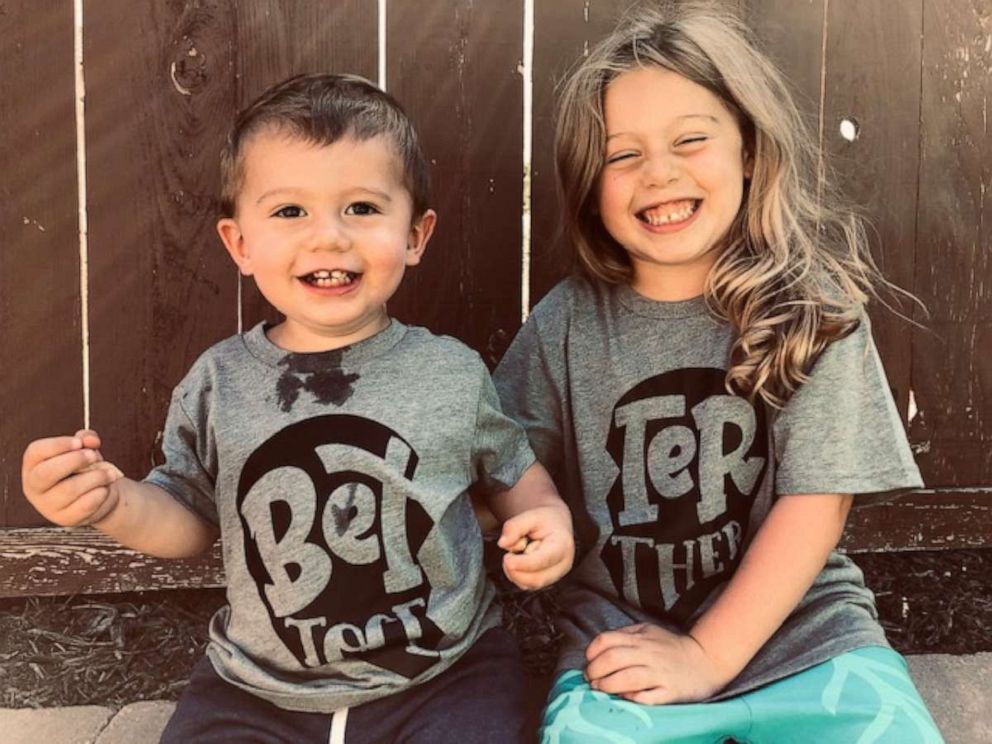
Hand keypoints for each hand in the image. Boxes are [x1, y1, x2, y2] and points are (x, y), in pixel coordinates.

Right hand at [22, 429, 124, 526]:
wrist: (98, 495)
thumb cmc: (85, 468)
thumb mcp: (84, 449)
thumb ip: (86, 439)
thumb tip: (90, 440)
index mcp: (33, 465)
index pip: (36, 452)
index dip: (58, 445)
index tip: (79, 443)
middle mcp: (34, 486)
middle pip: (46, 473)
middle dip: (74, 461)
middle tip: (93, 456)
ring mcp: (48, 505)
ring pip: (69, 489)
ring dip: (95, 477)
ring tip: (109, 473)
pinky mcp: (66, 518)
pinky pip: (84, 505)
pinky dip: (100, 493)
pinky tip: (105, 488)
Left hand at [497, 504, 573, 589]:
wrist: (555, 525)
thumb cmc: (546, 520)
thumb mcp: (531, 515)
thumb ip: (515, 526)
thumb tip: (503, 543)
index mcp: (562, 545)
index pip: (543, 560)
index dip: (522, 563)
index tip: (507, 558)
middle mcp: (562, 564)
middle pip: (537, 579)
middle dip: (516, 570)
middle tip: (509, 554)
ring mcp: (555, 575)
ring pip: (530, 585)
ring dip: (515, 572)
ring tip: (517, 553)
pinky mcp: (546, 580)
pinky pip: (526, 585)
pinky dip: (517, 575)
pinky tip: (519, 560)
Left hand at [584, 623, 732, 703]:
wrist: (706, 660)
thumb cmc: (672, 647)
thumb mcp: (649, 631)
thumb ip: (626, 634)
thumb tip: (601, 645)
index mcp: (640, 638)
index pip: (607, 640)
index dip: (592, 652)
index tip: (589, 661)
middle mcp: (647, 654)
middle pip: (613, 659)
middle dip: (595, 670)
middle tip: (591, 679)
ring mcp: (659, 673)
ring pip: (627, 678)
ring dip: (608, 685)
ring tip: (601, 689)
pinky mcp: (670, 691)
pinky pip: (648, 697)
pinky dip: (633, 698)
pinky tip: (626, 698)